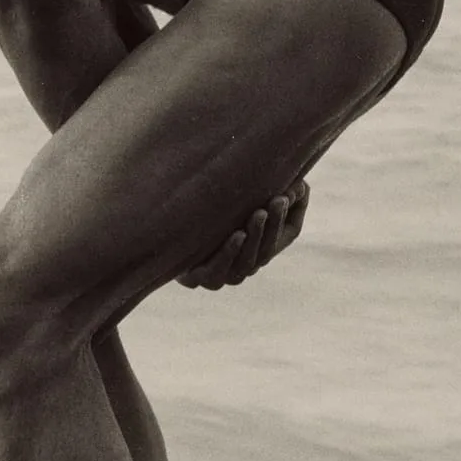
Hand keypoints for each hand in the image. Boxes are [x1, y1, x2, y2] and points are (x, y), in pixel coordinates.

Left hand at [176, 179, 308, 289]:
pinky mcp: (196, 279)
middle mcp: (246, 263)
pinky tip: (236, 235)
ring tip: (259, 213)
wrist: (161, 231)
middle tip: (278, 199)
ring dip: (255, 237)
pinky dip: (228, 254)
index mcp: (261, 244)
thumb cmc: (209, 205)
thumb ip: (271, 186)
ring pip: (246, 262)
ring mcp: (222, 275)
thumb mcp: (241, 194)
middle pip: (267, 249)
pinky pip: (216, 271)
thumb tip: (298, 182)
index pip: (286, 234)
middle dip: (275, 223)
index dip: (288, 216)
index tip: (288, 191)